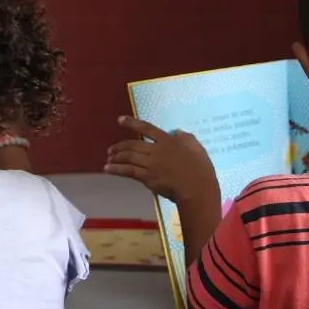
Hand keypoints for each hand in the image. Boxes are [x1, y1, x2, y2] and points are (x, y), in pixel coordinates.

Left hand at [105, 117, 219, 205]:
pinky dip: (116, 169)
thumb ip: (186, 138)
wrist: (197, 189)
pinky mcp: (147, 177)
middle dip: (119, 146)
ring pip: (128, 157)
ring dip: (116, 157)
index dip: (132, 123)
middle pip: (133, 145)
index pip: (147, 128)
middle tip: (110, 149)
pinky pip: (128, 171)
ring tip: (108, 158)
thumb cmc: (201, 170)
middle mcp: (156, 150)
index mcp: (168, 141)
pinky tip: (108, 169)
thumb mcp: (197, 148)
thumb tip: (176, 132)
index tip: (120, 120)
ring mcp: (150, 164)